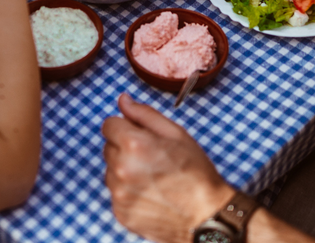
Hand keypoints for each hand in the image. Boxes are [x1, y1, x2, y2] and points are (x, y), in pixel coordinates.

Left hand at [102, 94, 235, 242]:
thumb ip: (144, 114)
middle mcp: (121, 169)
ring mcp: (119, 193)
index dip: (125, 127)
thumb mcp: (176, 134)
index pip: (109, 125)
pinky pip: (116, 194)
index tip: (138, 135)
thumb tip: (123, 100)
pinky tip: (149, 193)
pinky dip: (128, 192)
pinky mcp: (121, 212)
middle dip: (125, 149)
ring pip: (111, 172)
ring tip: (152, 178)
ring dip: (124, 171)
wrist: (206, 215)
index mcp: (134, 144)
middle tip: (151, 158)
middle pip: (109, 147)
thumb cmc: (195, 174)